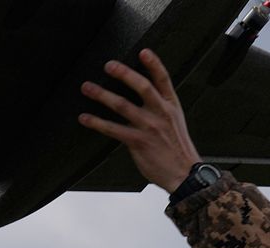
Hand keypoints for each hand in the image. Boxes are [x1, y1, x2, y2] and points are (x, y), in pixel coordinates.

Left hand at [78, 48, 201, 191]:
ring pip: (122, 105)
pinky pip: (113, 129)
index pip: (164, 80)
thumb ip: (160, 108)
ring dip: (102, 95)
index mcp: (171, 106)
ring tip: (87, 87)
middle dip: (124, 73)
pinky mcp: (138, 142)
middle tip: (108, 65)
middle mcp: (161, 113)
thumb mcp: (175, 123)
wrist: (184, 174)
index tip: (143, 52)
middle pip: (142, 87)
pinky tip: (85, 118)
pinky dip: (97, 123)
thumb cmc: (178, 150)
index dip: (154, 64)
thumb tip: (143, 98)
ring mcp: (149, 127)